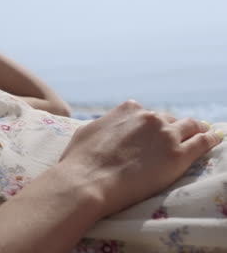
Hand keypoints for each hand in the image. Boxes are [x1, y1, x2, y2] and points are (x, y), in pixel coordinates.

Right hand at [57, 100, 222, 216]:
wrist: (86, 181)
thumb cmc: (79, 161)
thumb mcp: (86, 132)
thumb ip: (103, 125)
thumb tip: (107, 126)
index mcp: (127, 109)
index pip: (147, 114)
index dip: (151, 125)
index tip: (153, 132)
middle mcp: (149, 117)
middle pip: (169, 120)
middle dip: (172, 128)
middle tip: (176, 138)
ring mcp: (165, 135)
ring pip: (190, 127)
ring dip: (197, 129)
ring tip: (204, 133)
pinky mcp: (178, 156)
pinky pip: (203, 143)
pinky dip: (211, 140)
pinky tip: (216, 139)